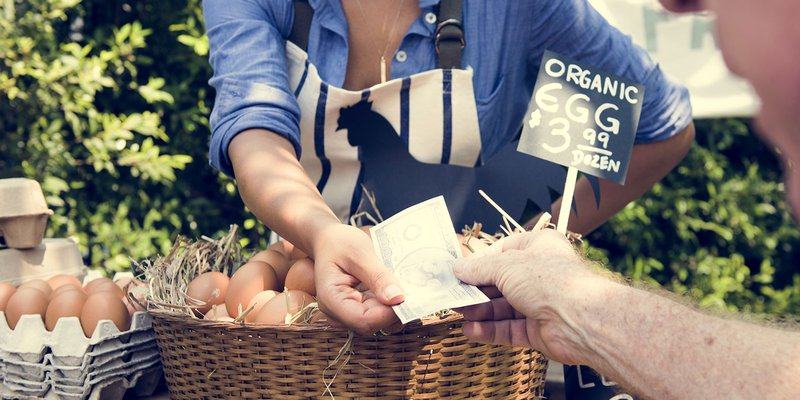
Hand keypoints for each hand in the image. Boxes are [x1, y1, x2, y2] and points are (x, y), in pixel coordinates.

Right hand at [312, 224, 404, 333]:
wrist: (330, 241)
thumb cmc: (340, 244)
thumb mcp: (360, 253)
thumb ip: (378, 276)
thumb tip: (398, 299)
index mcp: (331, 300)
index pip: (364, 321)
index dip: (388, 313)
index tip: (406, 296)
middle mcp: (338, 313)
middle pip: (374, 324)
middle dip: (394, 309)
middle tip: (410, 287)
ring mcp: (349, 314)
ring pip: (380, 322)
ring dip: (395, 307)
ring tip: (402, 283)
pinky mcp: (360, 310)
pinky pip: (380, 313)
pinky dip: (392, 303)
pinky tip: (396, 286)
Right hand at [453, 229, 607, 365]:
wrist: (581, 319)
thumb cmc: (552, 281)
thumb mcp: (506, 266)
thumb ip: (479, 268)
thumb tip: (459, 268)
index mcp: (538, 248)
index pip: (503, 251)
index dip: (480, 262)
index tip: (459, 271)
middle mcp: (540, 275)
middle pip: (500, 282)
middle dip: (476, 289)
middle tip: (453, 294)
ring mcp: (540, 304)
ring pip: (503, 308)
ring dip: (480, 311)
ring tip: (459, 312)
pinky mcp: (538, 330)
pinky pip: (509, 329)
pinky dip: (489, 330)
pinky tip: (471, 330)